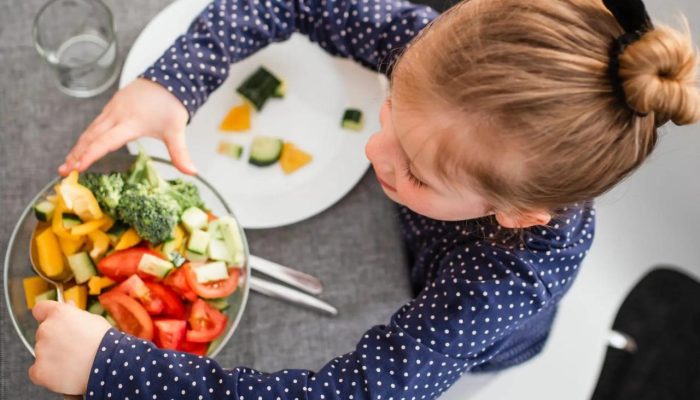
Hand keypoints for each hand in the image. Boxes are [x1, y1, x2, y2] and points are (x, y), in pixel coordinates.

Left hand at [28, 301, 110, 394]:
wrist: (109, 365)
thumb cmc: (105, 341)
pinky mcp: (39, 371)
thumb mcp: (93, 320)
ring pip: (42, 353)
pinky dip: (48, 374)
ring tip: (74, 362)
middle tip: (74, 347)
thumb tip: (68, 305)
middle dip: (55, 339)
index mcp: (58, 314)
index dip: (47, 316)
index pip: (40, 309)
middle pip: (43, 333)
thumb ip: (75, 314)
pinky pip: (38, 371)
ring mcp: (40, 351)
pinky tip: (65, 374)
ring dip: (53, 356)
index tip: (55, 323)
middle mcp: (45, 329)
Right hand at [59, 78, 194, 175]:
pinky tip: (80, 148)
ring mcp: (112, 110)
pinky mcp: (111, 107)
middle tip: (64, 172)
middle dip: (76, 155)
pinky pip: (94, 125)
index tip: (77, 167)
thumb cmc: (171, 104)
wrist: (168, 77)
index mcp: (130, 122)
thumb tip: (191, 172)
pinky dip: (85, 138)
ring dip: (77, 147)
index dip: (91, 155)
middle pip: (91, 137)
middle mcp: (116, 116)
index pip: (106, 141)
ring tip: (67, 164)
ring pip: (90, 131)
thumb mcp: (176, 130)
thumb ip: (181, 153)